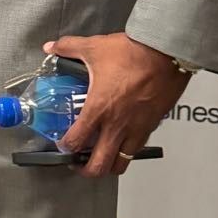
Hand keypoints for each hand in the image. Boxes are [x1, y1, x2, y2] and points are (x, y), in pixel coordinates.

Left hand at [47, 32, 188, 177]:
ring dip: (108, 164)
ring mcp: (136, 129)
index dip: (65, 148)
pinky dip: (127, 150)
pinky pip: (137, 148)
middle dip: (85, 170)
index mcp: (99, 109)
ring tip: (100, 156)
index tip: (62, 145)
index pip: (76, 141)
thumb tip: (51, 47)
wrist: (166, 53)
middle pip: (99, 166)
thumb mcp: (94, 47)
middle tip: (78, 163)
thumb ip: (68, 48)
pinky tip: (122, 139)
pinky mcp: (151, 126)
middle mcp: (117, 125)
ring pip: (121, 163)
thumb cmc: (133, 53)